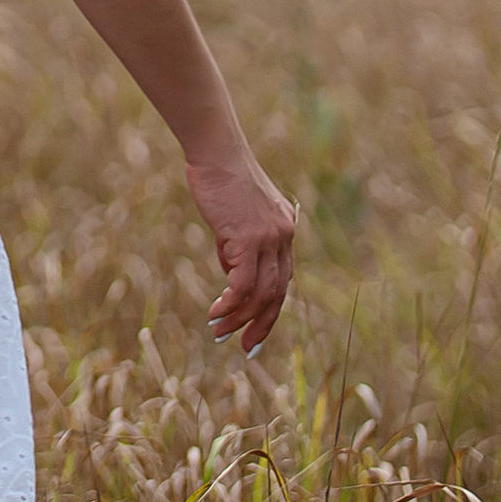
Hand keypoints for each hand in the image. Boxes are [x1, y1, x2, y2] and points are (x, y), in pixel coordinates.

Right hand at [188, 151, 297, 355]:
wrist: (217, 153)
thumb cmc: (220, 178)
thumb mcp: (236, 216)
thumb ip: (238, 244)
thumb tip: (230, 271)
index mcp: (285, 231)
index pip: (282, 280)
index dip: (270, 310)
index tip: (255, 331)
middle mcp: (284, 237)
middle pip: (277, 293)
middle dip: (261, 324)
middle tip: (245, 348)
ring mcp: (270, 239)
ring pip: (260, 293)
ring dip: (239, 318)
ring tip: (219, 333)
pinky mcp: (250, 238)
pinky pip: (243, 284)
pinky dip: (230, 304)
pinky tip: (215, 314)